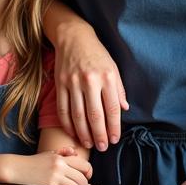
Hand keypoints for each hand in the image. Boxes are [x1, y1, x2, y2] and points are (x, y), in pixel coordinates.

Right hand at [15, 148, 95, 184]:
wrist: (15, 169)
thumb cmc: (32, 162)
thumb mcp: (48, 154)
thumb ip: (63, 152)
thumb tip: (76, 154)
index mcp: (60, 158)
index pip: (84, 165)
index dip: (89, 173)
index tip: (87, 177)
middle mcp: (59, 167)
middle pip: (82, 179)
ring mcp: (55, 178)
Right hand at [54, 22, 127, 151]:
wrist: (74, 37)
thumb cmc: (97, 54)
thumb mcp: (113, 68)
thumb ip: (119, 89)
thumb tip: (124, 109)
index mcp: (107, 77)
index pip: (112, 109)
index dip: (114, 127)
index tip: (114, 139)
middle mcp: (90, 81)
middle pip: (95, 115)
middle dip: (99, 135)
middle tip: (102, 147)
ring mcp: (73, 82)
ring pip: (78, 115)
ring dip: (83, 133)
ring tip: (88, 143)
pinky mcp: (60, 84)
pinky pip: (63, 108)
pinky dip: (67, 123)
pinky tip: (72, 131)